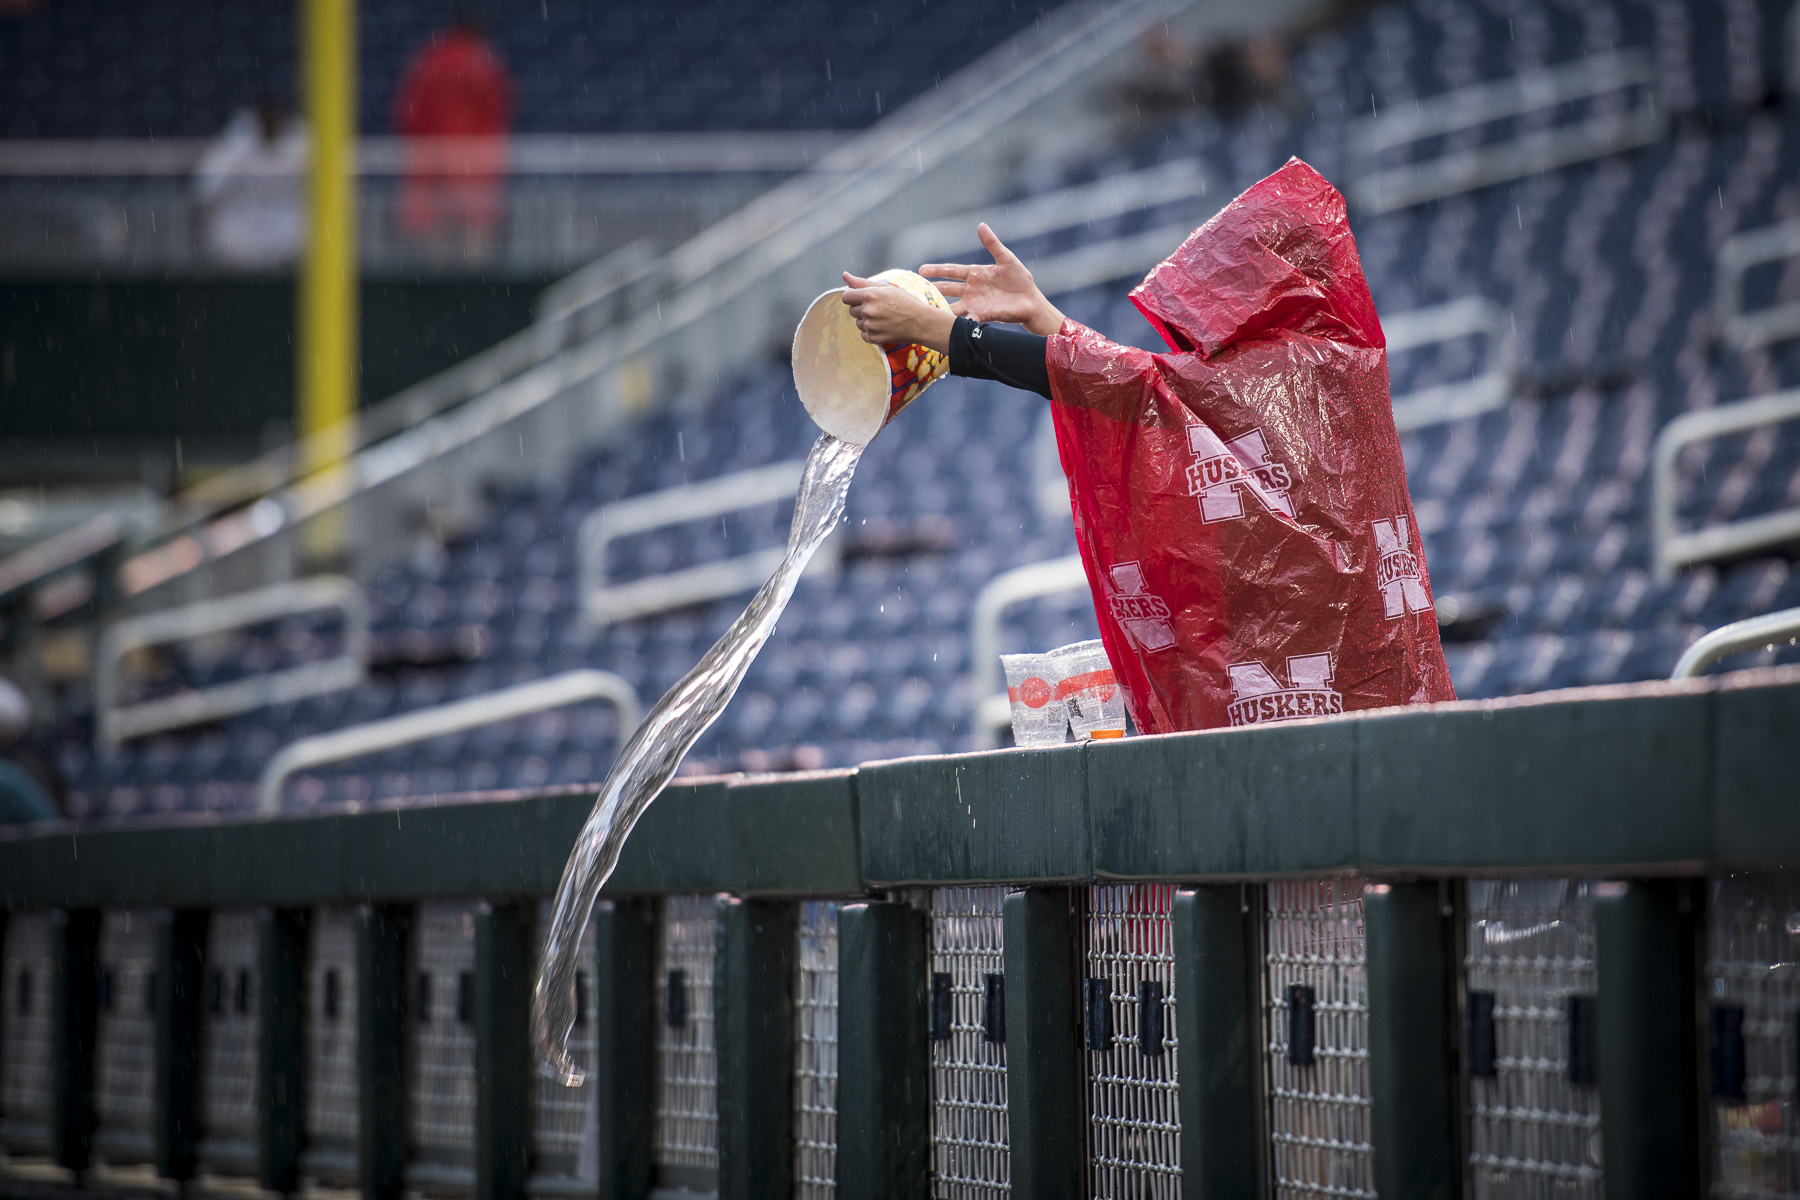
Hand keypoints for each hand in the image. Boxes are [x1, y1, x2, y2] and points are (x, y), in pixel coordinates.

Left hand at [840, 272, 955, 352]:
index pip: (846, 297)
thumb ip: (861, 282)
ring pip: (858, 323)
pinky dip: (871, 332)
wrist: (921, 323)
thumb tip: (844, 275)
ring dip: (866, 321)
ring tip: (883, 318)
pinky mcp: (873, 338)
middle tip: (879, 308)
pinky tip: (884, 327)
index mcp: (869, 295)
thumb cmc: (906, 302)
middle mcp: (867, 310)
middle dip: (861, 309)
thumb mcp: (885, 288)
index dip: (853, 297)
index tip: (862, 299)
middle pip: (851, 310)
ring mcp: (870, 326)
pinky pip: (863, 335)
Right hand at [921, 223, 1065, 335]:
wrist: (1031, 301)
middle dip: (932, 290)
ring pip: (952, 307)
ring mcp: (975, 304)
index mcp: (974, 274)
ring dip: (941, 309)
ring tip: (927, 311)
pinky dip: (958, 323)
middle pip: (946, 289)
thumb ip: (993, 244)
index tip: (921, 270)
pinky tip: (948, 325)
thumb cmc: (1020, 280)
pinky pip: (966, 320)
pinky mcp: (982, 316)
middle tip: (916, 291)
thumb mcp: (1006, 259)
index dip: (936, 270)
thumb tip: (981, 225)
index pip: (951, 271)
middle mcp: (970, 290)